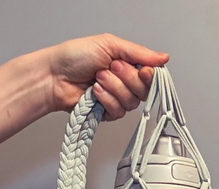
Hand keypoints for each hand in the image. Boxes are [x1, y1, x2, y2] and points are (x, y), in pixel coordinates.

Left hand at [46, 33, 169, 121]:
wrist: (55, 76)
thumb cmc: (75, 57)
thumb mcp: (110, 45)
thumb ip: (139, 53)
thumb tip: (163, 58)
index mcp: (129, 65)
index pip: (151, 76)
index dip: (149, 76)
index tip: (142, 70)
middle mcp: (125, 83)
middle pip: (144, 90)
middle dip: (126, 78)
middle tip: (109, 68)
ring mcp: (117, 99)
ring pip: (131, 102)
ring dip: (114, 88)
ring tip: (97, 78)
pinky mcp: (108, 113)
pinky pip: (118, 112)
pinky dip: (106, 100)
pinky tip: (94, 93)